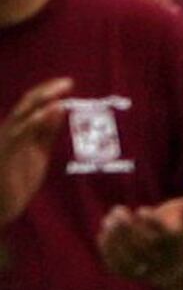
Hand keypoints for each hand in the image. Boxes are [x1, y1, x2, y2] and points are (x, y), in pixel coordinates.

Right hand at [0, 78, 67, 233]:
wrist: (0, 207)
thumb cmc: (18, 180)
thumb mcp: (38, 152)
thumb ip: (46, 132)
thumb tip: (59, 107)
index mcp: (18, 130)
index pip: (31, 104)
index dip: (47, 91)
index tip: (67, 82)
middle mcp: (8, 132)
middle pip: (25, 105)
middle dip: (45, 91)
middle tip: (68, 82)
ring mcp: (4, 143)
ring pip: (20, 117)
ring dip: (39, 104)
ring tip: (59, 95)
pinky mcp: (4, 156)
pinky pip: (18, 135)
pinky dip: (33, 122)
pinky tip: (48, 113)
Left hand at [98, 181, 182, 288]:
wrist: (175, 265)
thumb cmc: (180, 232)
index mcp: (181, 246)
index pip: (168, 237)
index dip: (154, 224)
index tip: (142, 209)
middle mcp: (165, 261)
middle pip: (145, 247)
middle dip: (129, 228)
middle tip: (118, 210)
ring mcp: (147, 271)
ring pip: (130, 258)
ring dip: (117, 239)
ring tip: (108, 219)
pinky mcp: (132, 276)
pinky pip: (118, 267)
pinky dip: (109, 251)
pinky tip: (103, 234)